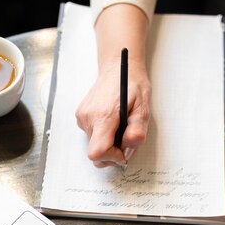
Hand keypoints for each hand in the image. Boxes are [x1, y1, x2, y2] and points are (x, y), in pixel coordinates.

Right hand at [75, 3, 149, 167]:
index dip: (112, 157)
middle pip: (96, 152)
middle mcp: (88, 117)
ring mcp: (82, 117)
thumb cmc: (132, 85)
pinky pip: (92, 136)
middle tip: (127, 137)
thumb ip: (137, 130)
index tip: (123, 151)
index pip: (97, 152)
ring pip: (94, 145)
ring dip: (110, 142)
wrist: (118, 66)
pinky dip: (104, 135)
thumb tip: (129, 147)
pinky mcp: (81, 116)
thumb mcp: (143, 108)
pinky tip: (113, 121)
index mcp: (103, 116)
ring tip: (121, 126)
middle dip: (113, 151)